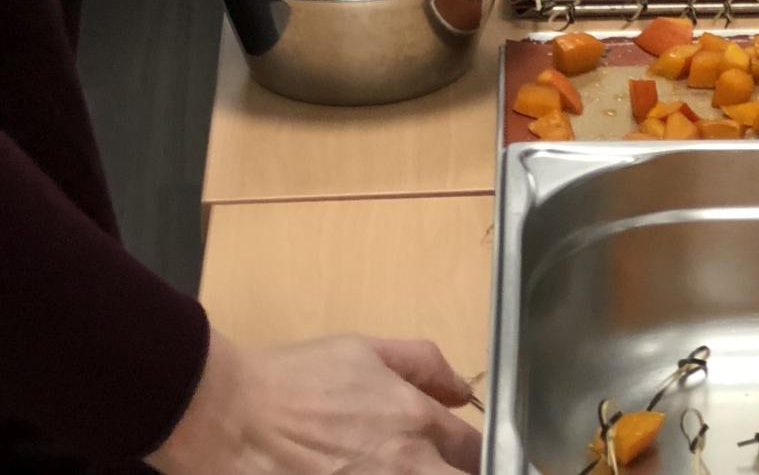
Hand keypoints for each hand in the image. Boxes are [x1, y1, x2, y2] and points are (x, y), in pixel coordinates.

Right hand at [150, 331, 478, 473]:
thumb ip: (422, 364)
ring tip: (395, 467)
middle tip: (442, 466)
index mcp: (413, 423)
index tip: (463, 457)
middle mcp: (402, 467)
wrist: (232, 416)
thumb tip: (461, 391)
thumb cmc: (294, 381)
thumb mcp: (364, 350)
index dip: (473, 455)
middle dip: (459, 474)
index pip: (473, 451)